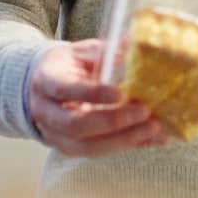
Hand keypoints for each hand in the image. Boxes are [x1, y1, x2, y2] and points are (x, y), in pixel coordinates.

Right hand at [28, 38, 167, 156]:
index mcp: (46, 82)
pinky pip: (101, 152)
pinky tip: (153, 138)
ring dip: (124, 139)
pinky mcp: (71, 149)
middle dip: (112, 121)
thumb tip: (133, 44)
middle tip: (144, 110)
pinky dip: (128, 146)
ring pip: (88, 146)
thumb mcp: (81, 52)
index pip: (66, 90)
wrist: (44, 88)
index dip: (93, 94)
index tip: (121, 93)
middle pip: (76, 125)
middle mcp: (46, 113)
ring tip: (153, 127)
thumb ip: (104, 52)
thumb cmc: (67, 66)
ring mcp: (56, 136)